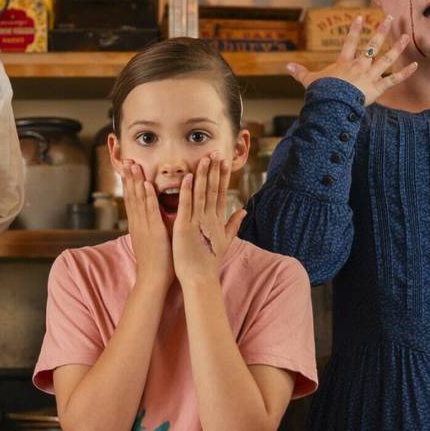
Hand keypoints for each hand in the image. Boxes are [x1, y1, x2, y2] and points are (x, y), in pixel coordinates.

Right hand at [122, 160, 172, 291]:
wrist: (153, 279)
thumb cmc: (157, 262)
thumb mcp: (152, 239)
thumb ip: (153, 225)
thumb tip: (158, 214)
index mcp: (138, 224)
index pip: (132, 199)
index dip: (130, 182)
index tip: (128, 167)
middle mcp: (138, 222)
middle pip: (132, 195)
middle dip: (130, 177)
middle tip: (127, 159)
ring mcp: (144, 226)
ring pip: (139, 199)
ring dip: (137, 181)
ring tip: (134, 165)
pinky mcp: (153, 231)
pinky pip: (151, 210)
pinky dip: (149, 196)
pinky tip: (147, 184)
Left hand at [172, 154, 245, 287]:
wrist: (200, 278)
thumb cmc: (208, 260)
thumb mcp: (225, 240)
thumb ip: (233, 223)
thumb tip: (244, 210)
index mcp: (217, 220)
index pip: (221, 193)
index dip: (223, 176)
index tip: (224, 161)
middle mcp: (210, 218)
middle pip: (213, 190)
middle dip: (215, 170)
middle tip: (216, 152)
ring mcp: (198, 222)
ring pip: (201, 194)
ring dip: (203, 176)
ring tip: (205, 159)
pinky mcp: (185, 227)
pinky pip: (186, 206)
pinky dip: (187, 192)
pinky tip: (187, 177)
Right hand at [286, 15, 417, 105]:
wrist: (332, 104)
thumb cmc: (321, 93)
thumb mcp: (309, 81)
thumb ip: (300, 72)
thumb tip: (286, 65)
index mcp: (344, 63)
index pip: (350, 43)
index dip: (355, 30)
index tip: (360, 17)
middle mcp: (359, 66)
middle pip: (372, 46)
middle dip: (382, 31)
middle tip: (390, 19)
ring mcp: (370, 76)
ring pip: (387, 59)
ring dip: (397, 47)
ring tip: (406, 36)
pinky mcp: (377, 88)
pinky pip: (393, 80)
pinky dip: (405, 73)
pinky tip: (415, 66)